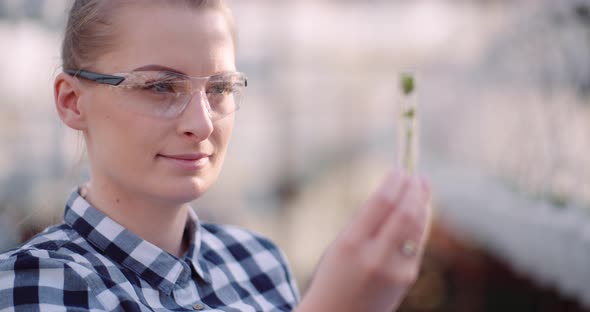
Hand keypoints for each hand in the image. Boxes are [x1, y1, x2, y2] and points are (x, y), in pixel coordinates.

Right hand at [297, 169, 431, 311]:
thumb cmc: (334, 277)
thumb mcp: (340, 245)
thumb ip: (365, 221)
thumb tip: (395, 193)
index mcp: (351, 244)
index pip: (381, 203)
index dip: (394, 183)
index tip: (399, 170)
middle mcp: (375, 256)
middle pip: (405, 214)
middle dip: (414, 191)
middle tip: (417, 176)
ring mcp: (395, 269)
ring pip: (417, 228)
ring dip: (423, 204)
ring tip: (423, 188)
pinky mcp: (407, 278)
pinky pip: (418, 243)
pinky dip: (420, 223)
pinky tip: (420, 211)